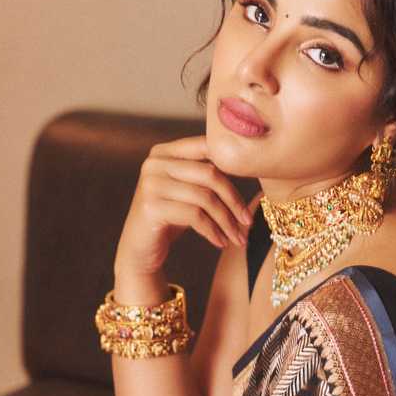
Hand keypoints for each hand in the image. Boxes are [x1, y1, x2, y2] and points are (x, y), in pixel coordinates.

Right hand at [113, 135, 254, 277]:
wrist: (140, 248)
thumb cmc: (172, 217)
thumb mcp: (189, 190)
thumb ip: (208, 175)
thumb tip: (253, 166)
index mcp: (165, 151)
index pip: (207, 147)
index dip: (234, 165)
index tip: (255, 184)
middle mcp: (155, 163)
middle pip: (210, 174)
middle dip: (234, 200)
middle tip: (248, 222)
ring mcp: (151, 184)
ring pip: (205, 198)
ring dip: (226, 222)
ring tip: (238, 238)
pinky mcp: (151, 207)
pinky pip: (194, 216)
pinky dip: (213, 231)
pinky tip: (221, 242)